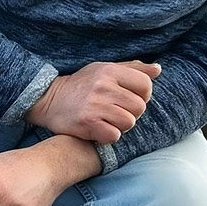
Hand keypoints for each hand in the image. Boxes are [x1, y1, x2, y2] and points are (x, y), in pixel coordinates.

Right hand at [27, 60, 159, 142]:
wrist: (48, 99)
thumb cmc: (82, 85)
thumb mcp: (105, 69)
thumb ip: (133, 69)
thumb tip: (158, 69)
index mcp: (110, 71)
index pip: (146, 85)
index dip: (143, 95)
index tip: (130, 98)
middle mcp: (103, 86)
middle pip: (140, 107)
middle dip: (132, 112)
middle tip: (117, 111)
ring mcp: (94, 105)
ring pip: (129, 122)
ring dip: (121, 125)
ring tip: (108, 120)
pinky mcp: (86, 123)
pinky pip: (114, 135)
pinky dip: (109, 136)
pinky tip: (100, 129)